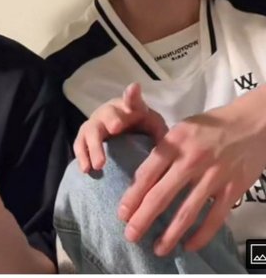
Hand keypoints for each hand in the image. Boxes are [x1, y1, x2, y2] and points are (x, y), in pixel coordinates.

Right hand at [74, 82, 167, 171]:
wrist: (123, 127)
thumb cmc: (142, 126)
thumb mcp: (156, 128)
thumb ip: (162, 136)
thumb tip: (173, 152)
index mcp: (131, 107)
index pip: (133, 100)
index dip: (132, 95)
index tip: (134, 88)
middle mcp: (111, 111)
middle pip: (109, 113)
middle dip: (112, 119)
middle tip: (115, 129)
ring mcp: (96, 122)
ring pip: (91, 130)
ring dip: (94, 147)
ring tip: (99, 165)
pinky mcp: (85, 135)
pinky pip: (80, 144)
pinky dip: (82, 156)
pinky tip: (86, 170)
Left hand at [118, 102, 265, 255]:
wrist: (251, 123)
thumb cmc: (210, 126)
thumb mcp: (180, 129)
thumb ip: (164, 151)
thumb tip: (143, 177)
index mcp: (174, 143)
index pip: (147, 174)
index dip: (132, 196)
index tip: (122, 213)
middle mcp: (191, 160)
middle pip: (161, 195)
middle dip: (143, 218)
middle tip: (130, 235)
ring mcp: (212, 176)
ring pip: (186, 212)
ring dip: (170, 234)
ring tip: (157, 248)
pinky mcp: (232, 189)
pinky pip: (214, 218)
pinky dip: (201, 235)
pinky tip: (188, 246)